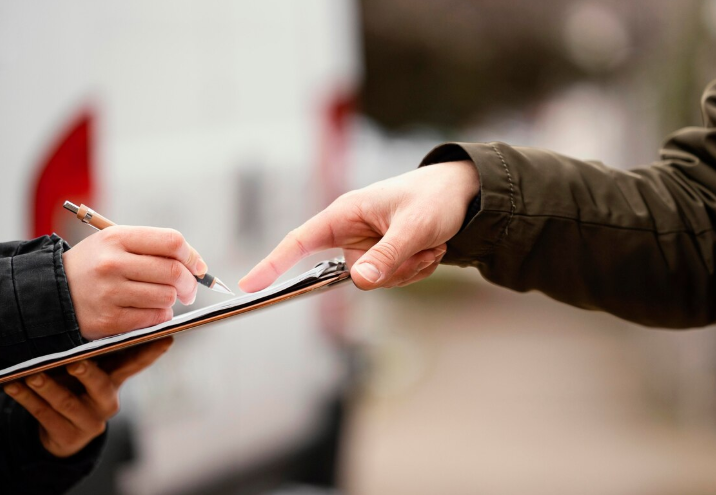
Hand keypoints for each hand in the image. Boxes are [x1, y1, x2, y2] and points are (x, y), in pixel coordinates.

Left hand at [2, 338, 172, 457]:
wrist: (61, 434)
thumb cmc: (74, 389)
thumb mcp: (88, 372)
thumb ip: (91, 353)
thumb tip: (80, 320)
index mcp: (116, 380)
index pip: (136, 363)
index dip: (151, 351)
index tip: (167, 337)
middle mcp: (107, 401)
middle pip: (100, 385)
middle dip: (87, 373)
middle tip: (75, 363)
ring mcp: (90, 421)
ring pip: (67, 402)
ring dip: (46, 388)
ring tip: (31, 376)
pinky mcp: (69, 436)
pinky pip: (44, 415)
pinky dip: (26, 399)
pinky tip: (12, 386)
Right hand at [63, 227, 207, 339]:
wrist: (50, 293)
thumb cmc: (94, 266)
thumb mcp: (115, 244)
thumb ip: (154, 248)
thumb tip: (198, 266)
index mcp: (117, 238)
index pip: (172, 242)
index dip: (193, 256)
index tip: (198, 268)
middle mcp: (112, 263)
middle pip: (174, 272)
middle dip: (190, 284)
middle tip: (189, 290)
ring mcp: (109, 293)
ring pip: (167, 297)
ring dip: (172, 301)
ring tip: (160, 299)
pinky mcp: (109, 320)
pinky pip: (153, 319)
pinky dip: (159, 316)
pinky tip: (149, 311)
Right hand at [239, 160, 479, 290]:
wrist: (461, 193)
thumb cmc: (434, 198)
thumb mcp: (414, 227)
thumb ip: (387, 255)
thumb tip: (359, 282)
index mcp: (346, 213)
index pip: (299, 241)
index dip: (273, 263)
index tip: (249, 285)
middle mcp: (352, 231)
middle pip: (351, 274)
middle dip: (391, 269)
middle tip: (422, 249)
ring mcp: (368, 246)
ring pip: (378, 281)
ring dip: (409, 268)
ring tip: (430, 243)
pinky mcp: (383, 256)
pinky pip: (394, 280)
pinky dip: (418, 269)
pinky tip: (432, 248)